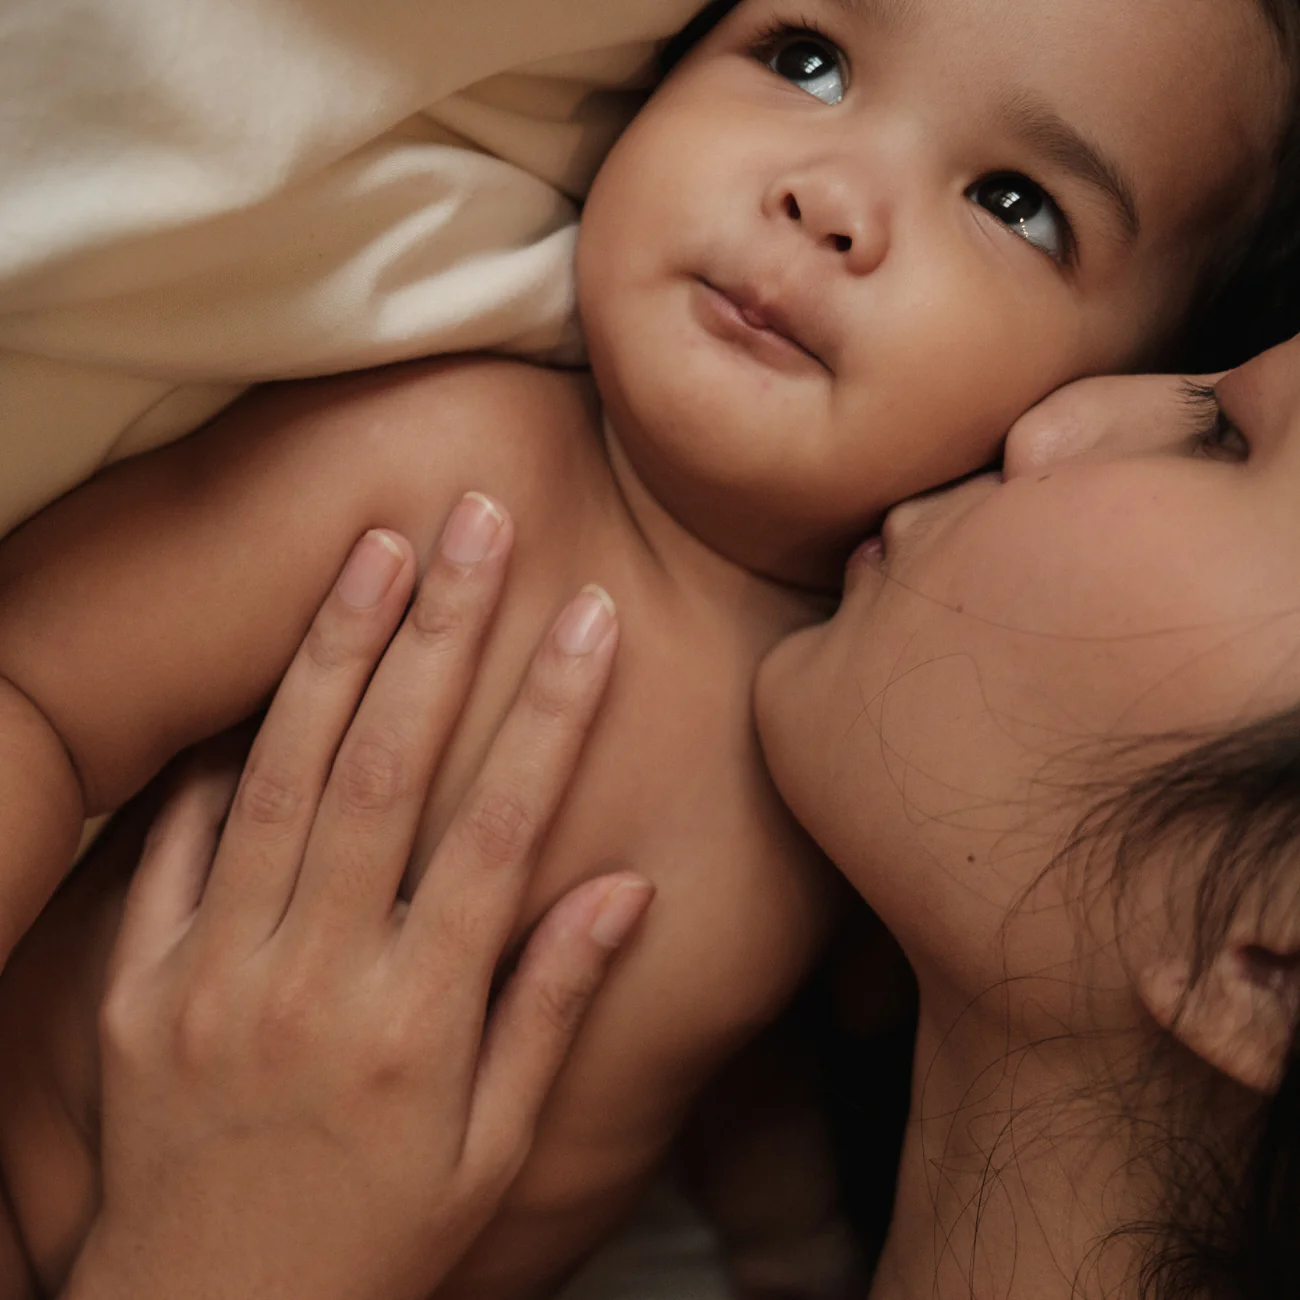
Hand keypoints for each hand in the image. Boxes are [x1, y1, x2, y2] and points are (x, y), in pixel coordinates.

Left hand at [65, 496, 651, 1299]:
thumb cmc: (377, 1237)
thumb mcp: (494, 1151)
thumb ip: (551, 1010)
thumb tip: (623, 890)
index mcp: (415, 1020)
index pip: (499, 829)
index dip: (550, 712)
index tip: (589, 618)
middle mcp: (314, 977)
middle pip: (386, 769)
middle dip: (440, 635)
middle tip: (476, 524)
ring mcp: (213, 973)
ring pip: (279, 778)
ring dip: (333, 653)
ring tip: (375, 552)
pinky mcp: (137, 986)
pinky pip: (172, 848)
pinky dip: (213, 758)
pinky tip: (252, 679)